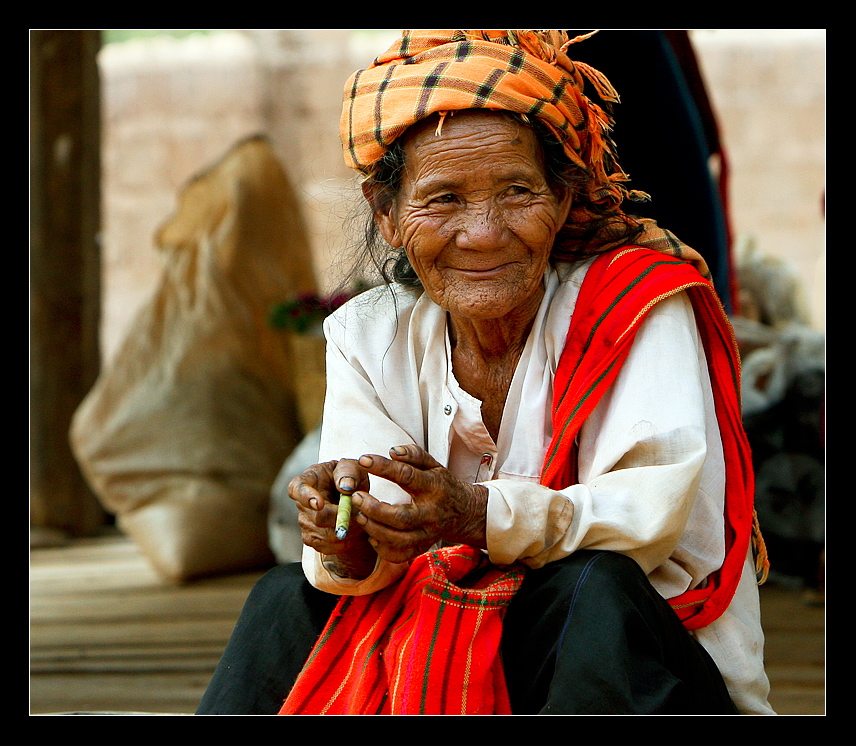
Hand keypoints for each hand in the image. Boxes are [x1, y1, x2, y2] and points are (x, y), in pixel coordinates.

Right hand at [288, 459, 376, 577]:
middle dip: (342, 518)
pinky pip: (329, 547)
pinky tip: (352, 530)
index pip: (298, 489)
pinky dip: (345, 541)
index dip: (306, 498)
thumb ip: (348, 472)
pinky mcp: (312, 539)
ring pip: (327, 535)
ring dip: (348, 530)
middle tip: (359, 511)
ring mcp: (306, 523)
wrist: (352, 496)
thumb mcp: (353, 467)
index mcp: (307, 480)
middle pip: (318, 518)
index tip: (319, 504)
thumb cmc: (349, 477)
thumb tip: (346, 486)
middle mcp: (302, 504)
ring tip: (357, 518)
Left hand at [351, 444, 488, 563]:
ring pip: (398, 540)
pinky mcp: (423, 547)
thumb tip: (393, 451)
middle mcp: (431, 513)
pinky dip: (383, 549)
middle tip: (356, 498)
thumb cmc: (442, 484)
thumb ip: (414, 455)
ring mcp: (428, 534)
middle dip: (374, 509)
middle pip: (401, 517)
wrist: (464, 512)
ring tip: (359, 516)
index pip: (406, 476)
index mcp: (434, 487)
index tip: (363, 460)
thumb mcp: (433, 465)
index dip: (383, 467)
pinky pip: (400, 555)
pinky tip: (372, 536)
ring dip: (374, 529)